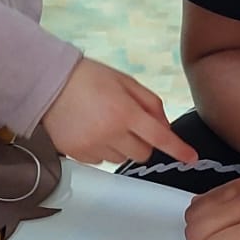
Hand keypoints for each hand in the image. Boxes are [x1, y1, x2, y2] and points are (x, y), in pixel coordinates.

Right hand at [42, 58, 196, 167]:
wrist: (48, 84)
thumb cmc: (89, 78)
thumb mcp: (125, 82)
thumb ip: (150, 104)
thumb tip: (166, 128)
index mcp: (125, 112)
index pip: (159, 137)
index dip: (178, 149)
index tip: (191, 158)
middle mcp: (110, 133)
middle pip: (142, 154)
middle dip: (143, 143)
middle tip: (130, 125)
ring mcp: (92, 146)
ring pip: (122, 159)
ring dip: (121, 146)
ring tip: (104, 124)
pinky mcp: (78, 154)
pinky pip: (101, 161)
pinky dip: (102, 150)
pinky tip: (91, 131)